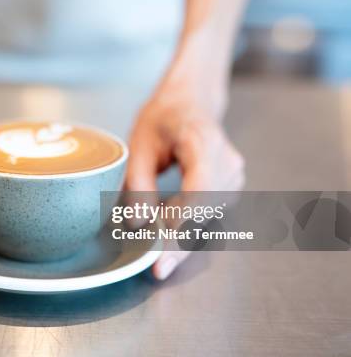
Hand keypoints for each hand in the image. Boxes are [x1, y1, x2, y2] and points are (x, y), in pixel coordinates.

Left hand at [126, 53, 244, 279]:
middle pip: (206, 212)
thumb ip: (138, 184)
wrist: (191, 102)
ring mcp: (234, 174)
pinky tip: (168, 220)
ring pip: (209, 218)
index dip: (181, 226)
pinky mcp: (232, 186)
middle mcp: (227, 160)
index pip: (198, 191)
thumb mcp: (138, 144)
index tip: (161, 255)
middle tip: (156, 269)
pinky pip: (209, 214)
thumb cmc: (163, 118)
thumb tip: (139, 226)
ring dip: (182, 235)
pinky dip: (188, 225)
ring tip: (156, 238)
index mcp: (202, 141)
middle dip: (180, 243)